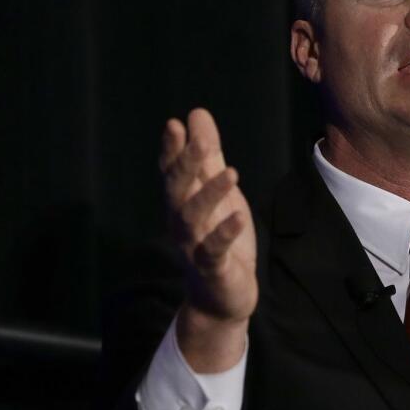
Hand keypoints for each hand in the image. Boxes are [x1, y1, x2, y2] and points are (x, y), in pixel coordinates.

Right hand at [160, 108, 256, 370]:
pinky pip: (214, 251)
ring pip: (194, 219)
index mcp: (182, 202)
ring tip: (231, 173)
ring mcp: (194, 246)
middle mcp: (181, 222)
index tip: (175, 124)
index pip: (172, 172)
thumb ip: (209, 156)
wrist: (223, 295)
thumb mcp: (219, 192)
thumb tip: (196, 114)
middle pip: (177, 191)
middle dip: (187, 166)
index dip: (172, 149)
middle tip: (200, 143)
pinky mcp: (212, 269)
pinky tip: (237, 217)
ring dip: (210, 195)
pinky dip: (224, 234)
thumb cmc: (219, 238)